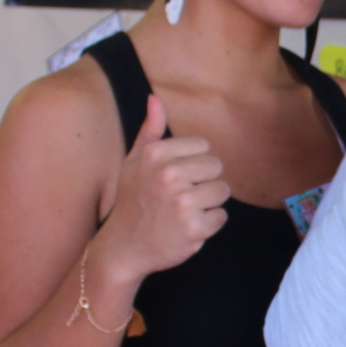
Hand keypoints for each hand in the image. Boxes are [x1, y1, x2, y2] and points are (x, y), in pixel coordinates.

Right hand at [93, 95, 228, 282]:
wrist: (122, 248)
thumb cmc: (132, 202)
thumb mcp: (133, 163)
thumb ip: (149, 130)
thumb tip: (154, 97)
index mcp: (155, 155)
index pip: (203, 146)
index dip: (193, 164)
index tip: (175, 178)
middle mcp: (169, 176)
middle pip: (217, 168)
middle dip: (204, 182)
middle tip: (181, 197)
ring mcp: (182, 203)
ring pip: (222, 192)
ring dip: (208, 203)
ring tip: (184, 212)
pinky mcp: (194, 229)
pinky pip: (221, 217)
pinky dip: (209, 224)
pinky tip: (186, 227)